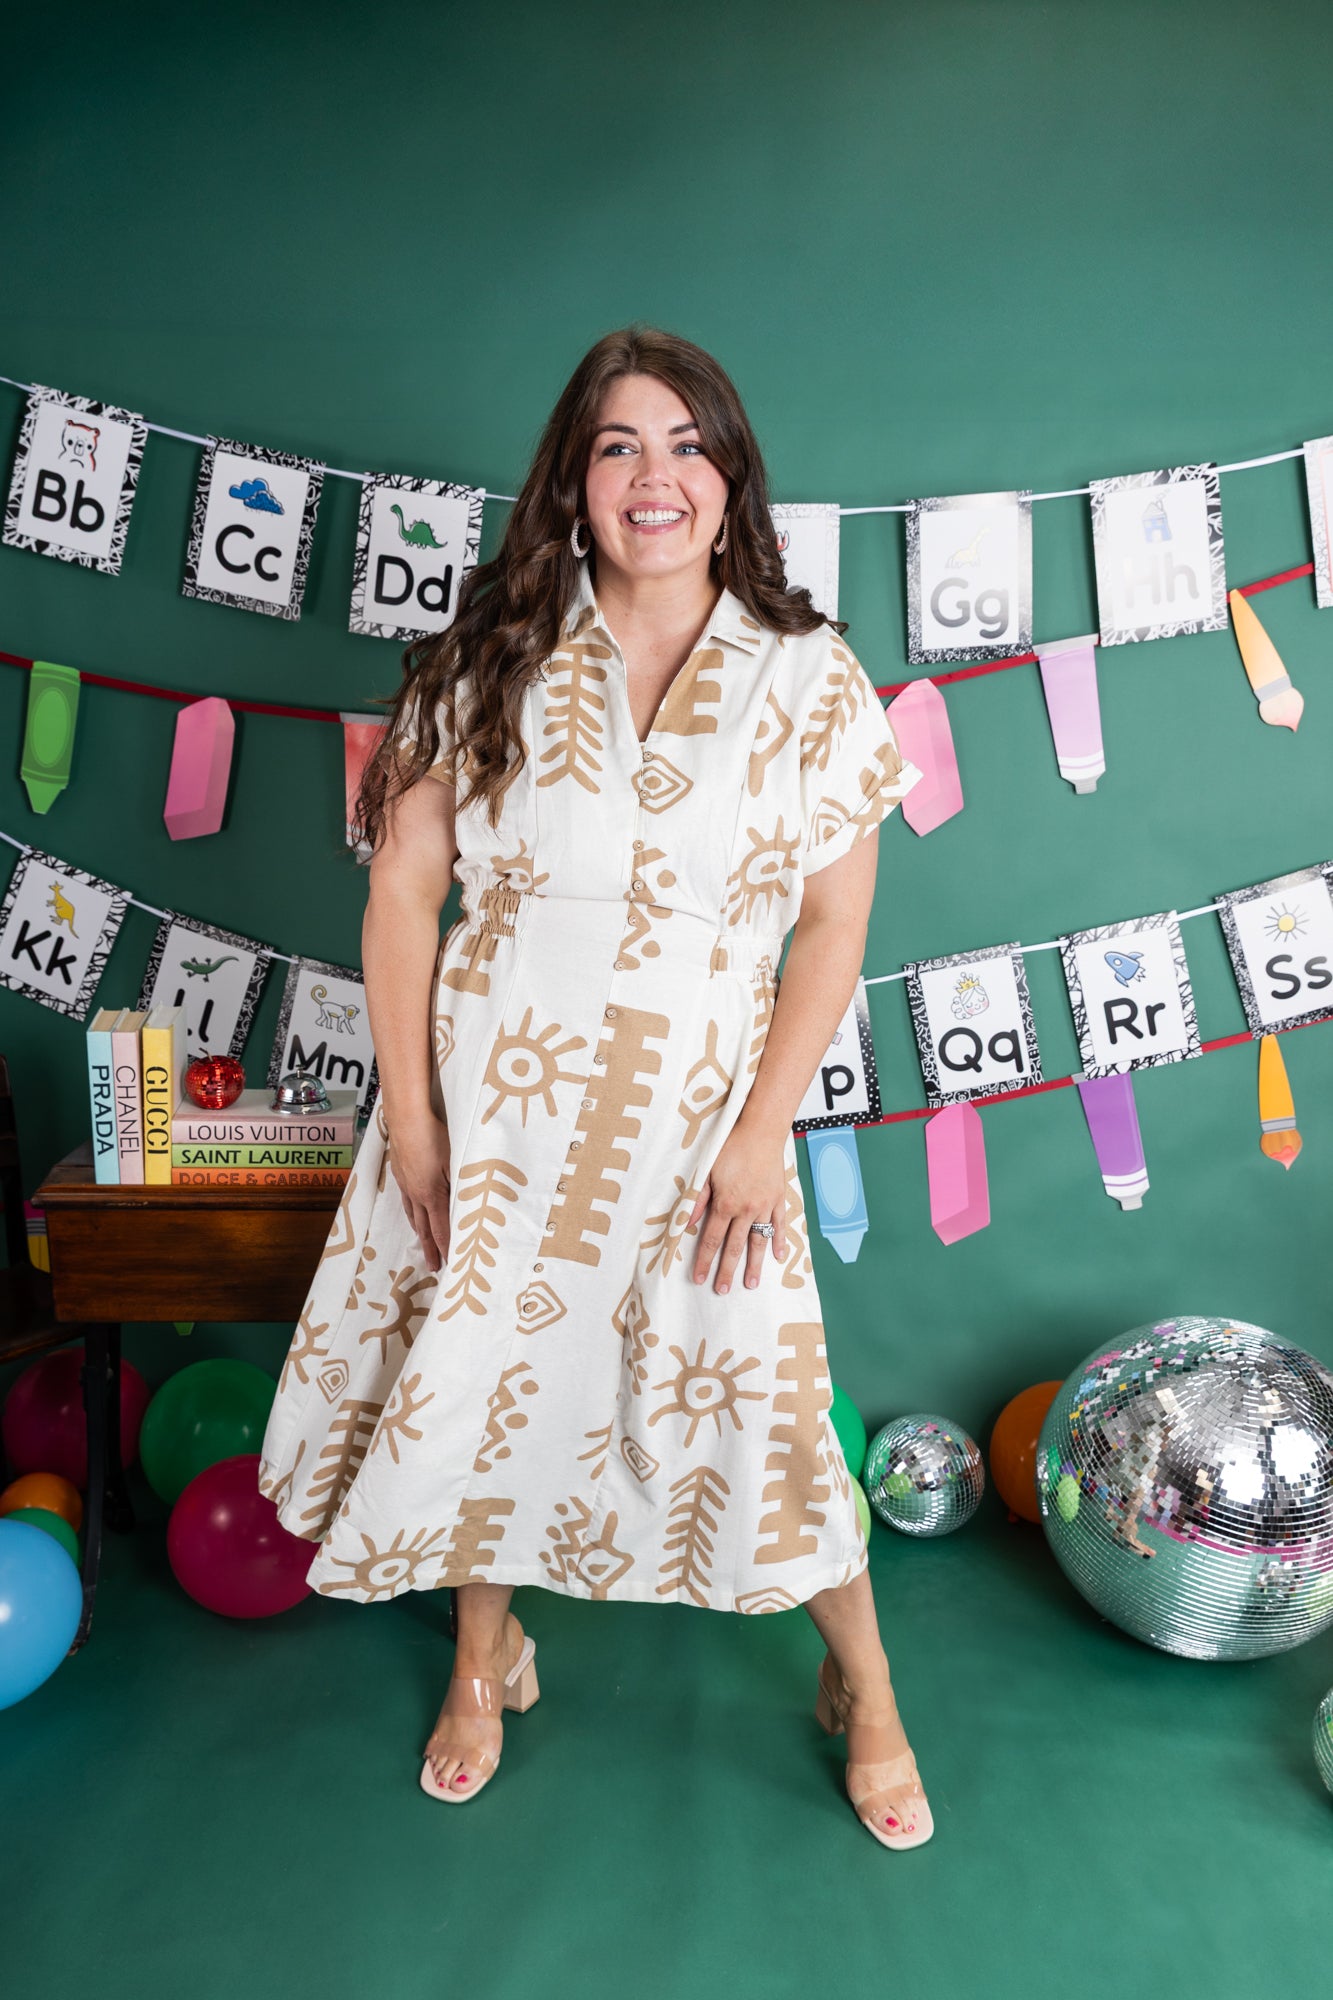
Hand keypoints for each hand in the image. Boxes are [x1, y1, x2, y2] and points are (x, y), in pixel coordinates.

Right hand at [388, 1112, 452, 1273]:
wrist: (405, 1118)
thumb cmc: (434, 1136)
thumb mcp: (455, 1161)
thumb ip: (460, 1185)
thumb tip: (467, 1206)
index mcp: (432, 1194)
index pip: (441, 1229)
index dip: (446, 1248)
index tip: (448, 1264)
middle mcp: (416, 1194)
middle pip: (424, 1228)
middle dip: (430, 1249)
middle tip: (433, 1267)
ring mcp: (405, 1184)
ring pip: (412, 1216)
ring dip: (419, 1233)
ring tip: (423, 1245)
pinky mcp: (399, 1174)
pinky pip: (405, 1201)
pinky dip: (410, 1214)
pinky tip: (411, 1213)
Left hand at [687, 1126, 787, 1293]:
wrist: (761, 1131)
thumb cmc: (731, 1147)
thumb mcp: (706, 1171)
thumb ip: (698, 1199)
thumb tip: (688, 1222)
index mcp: (725, 1204)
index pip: (712, 1240)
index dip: (705, 1261)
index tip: (700, 1278)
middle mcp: (746, 1210)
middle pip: (734, 1247)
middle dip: (726, 1270)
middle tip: (722, 1291)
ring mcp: (765, 1207)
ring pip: (758, 1242)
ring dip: (754, 1265)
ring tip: (751, 1284)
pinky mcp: (779, 1199)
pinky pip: (780, 1226)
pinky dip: (780, 1241)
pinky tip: (778, 1257)